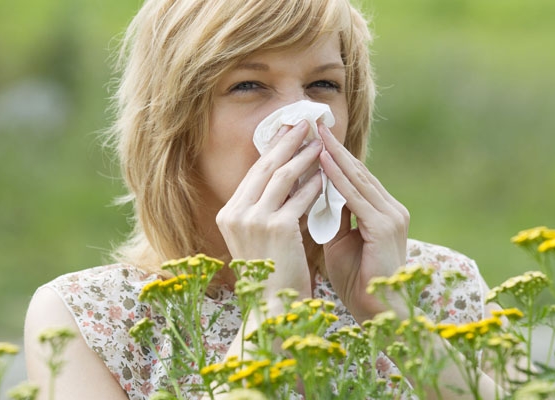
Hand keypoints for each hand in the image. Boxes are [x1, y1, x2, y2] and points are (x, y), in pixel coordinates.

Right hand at [216, 120, 322, 302]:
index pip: (254, 173)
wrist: (271, 308)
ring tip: (320, 142)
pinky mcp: (276, 227)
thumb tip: (290, 179)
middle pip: (265, 167)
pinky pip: (300, 197)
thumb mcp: (260, 238)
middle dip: (287, 141)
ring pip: (282, 176)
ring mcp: (253, 219)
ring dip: (304, 156)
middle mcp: (235, 213)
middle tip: (304, 122)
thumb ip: (267, 209)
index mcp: (229, 215)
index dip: (273, 149)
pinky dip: (314, 184)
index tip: (287, 132)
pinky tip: (326, 174)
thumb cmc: (270, 275)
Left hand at [318, 123, 409, 322]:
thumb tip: (314, 195)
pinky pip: (356, 197)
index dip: (334, 157)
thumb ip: (333, 217)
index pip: (355, 178)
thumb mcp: (340, 242)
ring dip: (334, 155)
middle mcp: (391, 208)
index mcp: (382, 212)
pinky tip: (323, 162)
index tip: (314, 138)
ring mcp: (391, 216)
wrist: (378, 312)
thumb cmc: (357, 280)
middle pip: (358, 171)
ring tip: (315, 133)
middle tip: (313, 123)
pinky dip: (338, 178)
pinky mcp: (384, 226)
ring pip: (357, 178)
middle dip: (334, 147)